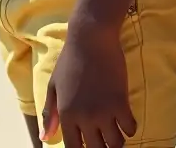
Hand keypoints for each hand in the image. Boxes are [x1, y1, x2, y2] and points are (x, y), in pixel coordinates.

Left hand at [40, 18, 135, 146]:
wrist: (91, 37)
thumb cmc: (70, 59)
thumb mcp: (54, 86)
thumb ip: (49, 114)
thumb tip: (45, 139)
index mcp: (66, 116)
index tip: (90, 144)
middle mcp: (84, 118)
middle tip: (105, 139)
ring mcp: (104, 111)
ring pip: (115, 143)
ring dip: (117, 141)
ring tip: (117, 132)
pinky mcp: (120, 101)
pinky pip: (130, 127)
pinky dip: (130, 127)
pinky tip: (127, 119)